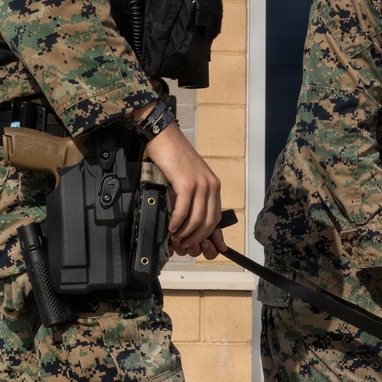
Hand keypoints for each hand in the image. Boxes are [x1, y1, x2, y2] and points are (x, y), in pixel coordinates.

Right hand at [143, 123, 221, 253]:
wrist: (165, 137)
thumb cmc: (174, 158)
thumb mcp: (190, 178)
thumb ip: (194, 197)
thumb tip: (190, 221)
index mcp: (213, 186)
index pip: (216, 217)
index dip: (207, 235)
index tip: (198, 244)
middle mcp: (211, 185)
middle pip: (208, 222)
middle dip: (196, 238)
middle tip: (183, 244)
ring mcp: (199, 184)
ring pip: (197, 219)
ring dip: (186, 233)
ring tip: (175, 238)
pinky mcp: (186, 183)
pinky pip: (184, 210)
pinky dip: (177, 222)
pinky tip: (171, 227)